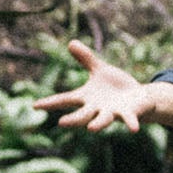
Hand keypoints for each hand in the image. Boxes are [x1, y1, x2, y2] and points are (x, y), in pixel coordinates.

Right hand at [34, 41, 154, 132]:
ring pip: (103, 120)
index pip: (65, 100)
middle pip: (82, 115)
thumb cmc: (115, 86)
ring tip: (91, 129)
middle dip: (73, 120)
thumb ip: (86, 59)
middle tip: (61, 123)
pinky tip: (134, 129)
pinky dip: (131, 123)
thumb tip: (71, 43)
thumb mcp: (99, 70)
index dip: (50, 103)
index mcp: (87, 97)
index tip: (35, 106)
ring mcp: (112, 112)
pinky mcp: (128, 113)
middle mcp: (97, 108)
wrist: (137, 98)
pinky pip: (129, 119)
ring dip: (98, 124)